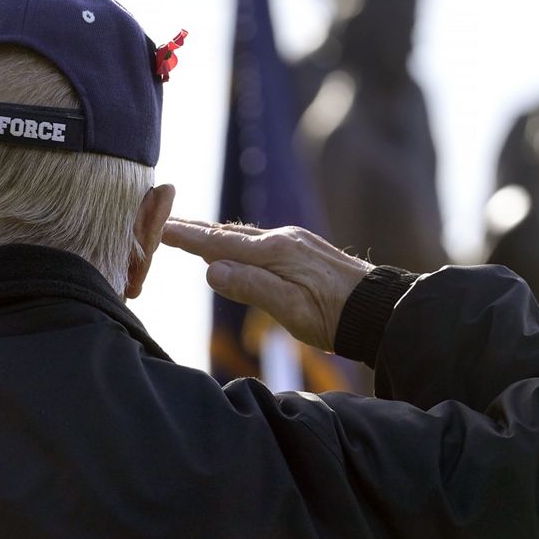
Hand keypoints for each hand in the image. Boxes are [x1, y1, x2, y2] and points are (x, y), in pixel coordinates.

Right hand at [161, 219, 372, 351]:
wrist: (380, 310)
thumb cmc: (335, 316)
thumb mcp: (290, 309)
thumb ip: (250, 287)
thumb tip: (210, 270)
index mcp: (274, 252)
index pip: (218, 242)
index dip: (185, 236)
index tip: (158, 226)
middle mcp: (282, 239)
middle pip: (227, 232)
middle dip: (193, 228)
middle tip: (162, 221)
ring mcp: (294, 241)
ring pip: (243, 236)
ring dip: (214, 235)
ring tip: (188, 232)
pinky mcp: (304, 250)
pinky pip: (259, 241)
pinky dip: (236, 242)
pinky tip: (233, 248)